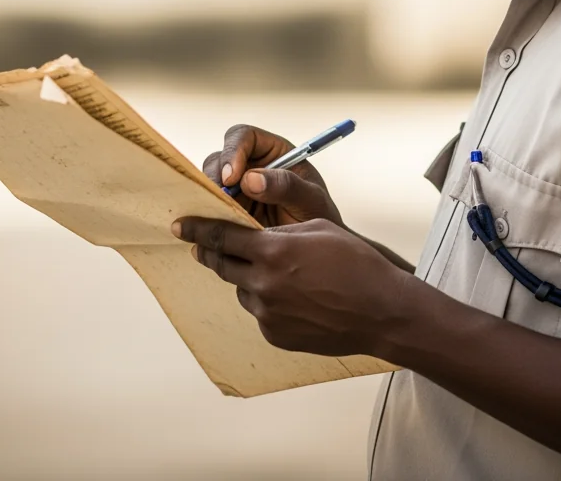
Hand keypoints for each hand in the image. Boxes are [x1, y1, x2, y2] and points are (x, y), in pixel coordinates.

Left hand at [172, 216, 411, 358]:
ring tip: (277, 272)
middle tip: (204, 246)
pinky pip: (260, 312)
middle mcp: (264, 284)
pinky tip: (294, 297)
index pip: (222, 237)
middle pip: (222, 265)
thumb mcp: (318, 228)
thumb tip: (253, 235)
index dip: (198, 229)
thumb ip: (279, 230)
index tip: (180, 225)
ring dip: (248, 278)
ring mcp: (268, 314)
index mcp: (273, 251)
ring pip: (242, 289)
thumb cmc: (356, 263)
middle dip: (212, 253)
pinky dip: (267, 301)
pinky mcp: (275, 335)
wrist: (380, 311)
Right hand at [202, 123, 343, 227]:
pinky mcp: (229, 210)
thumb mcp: (311, 199)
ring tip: (219, 215)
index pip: (245, 137)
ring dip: (210, 196)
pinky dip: (209, 214)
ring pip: (210, 182)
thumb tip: (250, 179)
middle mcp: (251, 165)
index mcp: (274, 151)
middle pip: (220, 158)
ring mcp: (238, 189)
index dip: (233, 151)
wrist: (316, 250)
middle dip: (215, 176)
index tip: (232, 177)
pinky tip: (215, 227)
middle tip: (220, 198)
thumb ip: (287, 186)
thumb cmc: (318, 216)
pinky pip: (211, 207)